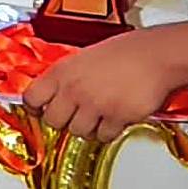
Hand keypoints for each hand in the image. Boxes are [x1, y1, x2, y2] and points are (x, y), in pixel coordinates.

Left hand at [22, 31, 178, 142]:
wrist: (155, 56)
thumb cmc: (125, 52)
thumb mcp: (84, 56)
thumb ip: (66, 76)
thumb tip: (54, 92)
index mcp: (62, 71)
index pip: (31, 98)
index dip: (34, 107)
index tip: (39, 110)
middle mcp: (74, 89)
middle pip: (53, 121)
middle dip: (62, 120)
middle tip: (73, 114)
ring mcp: (94, 105)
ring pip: (77, 132)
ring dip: (86, 127)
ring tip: (97, 115)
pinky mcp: (115, 118)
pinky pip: (102, 136)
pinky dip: (107, 132)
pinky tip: (113, 119)